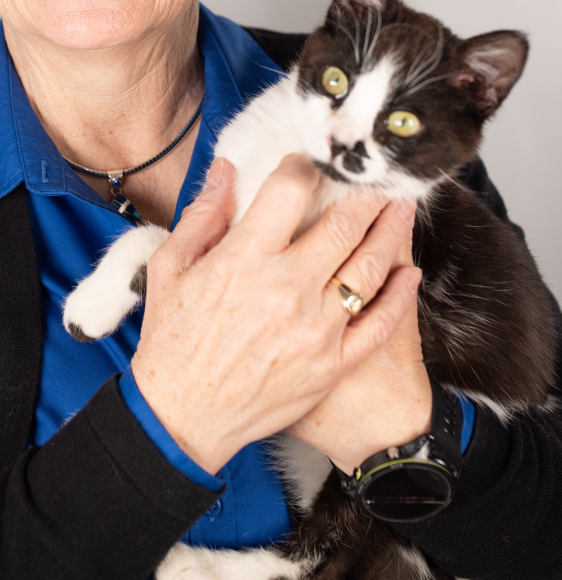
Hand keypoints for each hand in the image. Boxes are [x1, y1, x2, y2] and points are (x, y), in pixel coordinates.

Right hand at [131, 156, 420, 474]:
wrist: (182, 416)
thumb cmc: (172, 341)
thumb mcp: (170, 267)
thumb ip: (202, 215)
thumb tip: (226, 171)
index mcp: (246, 258)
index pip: (290, 190)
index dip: (304, 166)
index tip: (308, 164)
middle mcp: (287, 288)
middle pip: (343, 224)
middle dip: (364, 195)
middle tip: (375, 180)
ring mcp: (316, 328)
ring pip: (369, 268)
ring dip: (391, 232)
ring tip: (401, 210)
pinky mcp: (332, 363)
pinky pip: (379, 324)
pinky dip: (400, 296)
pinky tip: (409, 273)